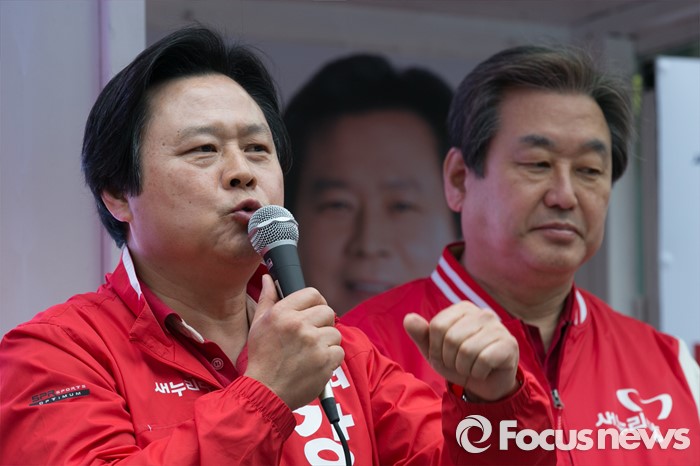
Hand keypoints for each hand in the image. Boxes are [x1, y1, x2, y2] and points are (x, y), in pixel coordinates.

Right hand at [244, 274, 343, 409]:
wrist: (266, 392)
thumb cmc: (261, 358)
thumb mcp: (258, 324)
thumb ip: (267, 299)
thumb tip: (268, 278)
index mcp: (283, 313)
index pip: (312, 293)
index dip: (316, 303)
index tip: (314, 312)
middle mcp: (299, 325)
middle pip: (328, 311)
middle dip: (322, 323)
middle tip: (311, 336)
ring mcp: (314, 343)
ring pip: (335, 332)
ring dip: (326, 343)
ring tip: (311, 353)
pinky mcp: (325, 360)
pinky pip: (339, 351)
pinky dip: (331, 359)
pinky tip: (316, 364)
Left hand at [404, 302, 518, 400]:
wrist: (486, 384)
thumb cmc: (459, 363)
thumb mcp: (435, 351)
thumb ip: (421, 334)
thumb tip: (408, 318)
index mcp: (462, 309)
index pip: (437, 326)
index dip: (435, 348)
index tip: (444, 356)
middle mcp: (482, 312)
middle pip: (451, 338)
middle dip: (449, 360)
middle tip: (459, 365)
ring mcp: (498, 327)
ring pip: (467, 351)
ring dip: (464, 368)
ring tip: (470, 368)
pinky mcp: (509, 344)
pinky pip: (483, 360)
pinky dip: (478, 372)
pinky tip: (484, 370)